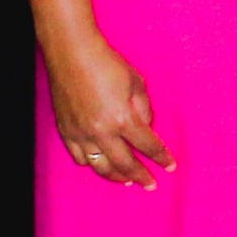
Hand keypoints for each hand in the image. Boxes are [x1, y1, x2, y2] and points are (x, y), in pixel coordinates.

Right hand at [48, 30, 171, 188]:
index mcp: (123, 119)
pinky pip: (79, 157)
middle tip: (150, 184)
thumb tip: (146, 128)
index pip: (148, 146)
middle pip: (125, 164)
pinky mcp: (66, 131)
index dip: (161, 158)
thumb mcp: (136, 83)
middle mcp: (101, 132)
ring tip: (126, 181)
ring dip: (116, 177)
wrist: (71, 53)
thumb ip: (144, 109)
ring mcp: (81, 134)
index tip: (170, 166)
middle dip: (141, 176)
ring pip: (100, 167)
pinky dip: (92, 165)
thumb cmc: (106, 63)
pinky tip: (100, 165)